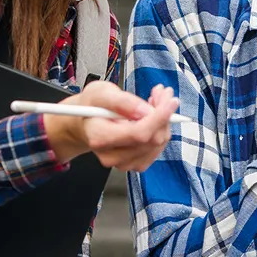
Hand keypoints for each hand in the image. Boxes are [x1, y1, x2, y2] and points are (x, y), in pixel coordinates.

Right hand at [42, 81, 179, 171]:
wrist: (85, 123)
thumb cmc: (92, 106)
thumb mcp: (101, 92)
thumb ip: (122, 101)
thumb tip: (145, 111)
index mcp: (100, 137)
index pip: (138, 133)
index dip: (159, 117)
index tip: (170, 101)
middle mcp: (111, 155)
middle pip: (152, 139)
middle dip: (163, 113)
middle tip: (162, 93)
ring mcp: (124, 163)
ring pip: (158, 143)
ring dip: (163, 120)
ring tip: (154, 101)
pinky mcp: (135, 164)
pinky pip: (158, 147)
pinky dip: (160, 129)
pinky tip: (151, 116)